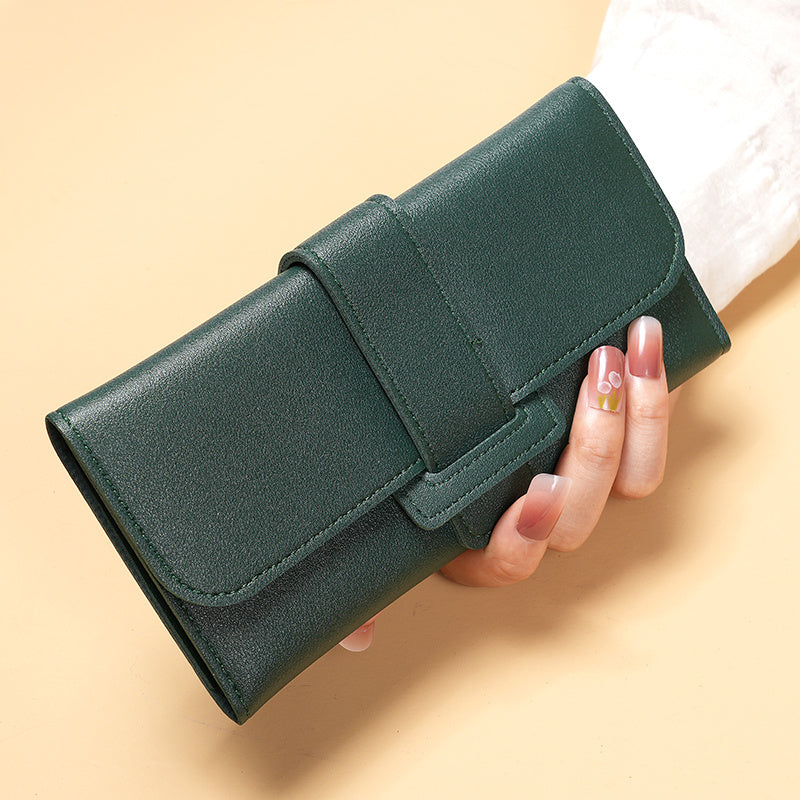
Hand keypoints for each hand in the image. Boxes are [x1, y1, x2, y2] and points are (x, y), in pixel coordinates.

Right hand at [340, 315, 676, 649]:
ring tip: (628, 347)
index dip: (529, 533)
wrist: (468, 400)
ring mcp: (580, 490)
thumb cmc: (418, 458)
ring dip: (639, 416)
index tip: (537, 488)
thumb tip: (354, 640)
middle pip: (580, 514)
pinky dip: (658, 401)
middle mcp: (536, 524)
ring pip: (629, 482)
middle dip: (595, 444)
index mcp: (482, 543)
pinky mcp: (616, 453)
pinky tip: (647, 343)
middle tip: (592, 374)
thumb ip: (360, 568)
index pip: (509, 561)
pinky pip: (652, 447)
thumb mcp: (383, 506)